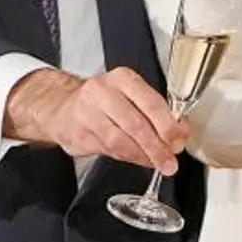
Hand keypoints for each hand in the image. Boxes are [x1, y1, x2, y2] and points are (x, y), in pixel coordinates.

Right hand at [4, 67, 187, 172]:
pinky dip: (127, 158)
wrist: (62, 107)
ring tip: (156, 163)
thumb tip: (180, 132)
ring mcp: (86, 113)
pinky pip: (107, 150)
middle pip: (136, 124)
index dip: (168, 126)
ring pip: (120, 141)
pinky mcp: (77, 133)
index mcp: (122, 78)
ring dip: (142, 156)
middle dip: (157, 147)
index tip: (179, 140)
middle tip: (170, 161)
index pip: (151, 102)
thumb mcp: (130, 96)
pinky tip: (137, 159)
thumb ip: (155, 112)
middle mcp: (102, 92)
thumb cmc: (104, 101)